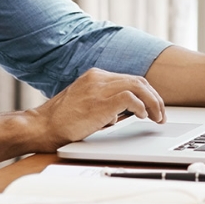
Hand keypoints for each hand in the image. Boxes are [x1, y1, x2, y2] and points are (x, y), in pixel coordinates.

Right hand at [25, 67, 164, 152]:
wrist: (43, 126)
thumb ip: (103, 103)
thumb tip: (119, 115)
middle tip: (161, 115)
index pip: (129, 79)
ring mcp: (99, 88)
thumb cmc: (62, 121)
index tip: (153, 107)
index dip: (146, 93)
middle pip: (138, 81)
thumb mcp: (85, 105)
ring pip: (138, 86)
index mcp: (95, 76)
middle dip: (154, 98)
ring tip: (157, 118)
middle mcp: (98, 78)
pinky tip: (143, 117)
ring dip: (153, 103)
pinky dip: (142, 107)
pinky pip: (130, 98)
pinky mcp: (100, 102)